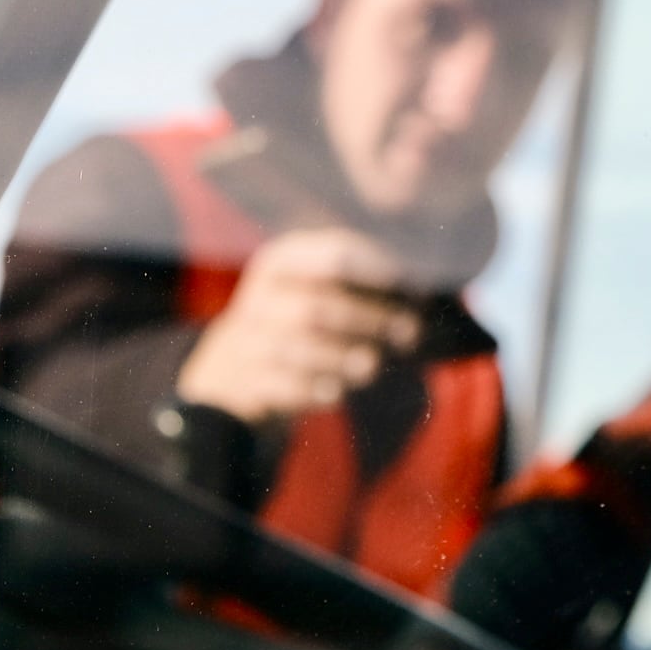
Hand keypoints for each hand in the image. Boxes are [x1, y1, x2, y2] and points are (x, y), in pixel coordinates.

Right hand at [174, 227, 421, 425]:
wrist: (232, 368)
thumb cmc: (296, 320)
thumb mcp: (315, 285)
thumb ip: (360, 282)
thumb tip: (417, 294)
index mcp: (280, 262)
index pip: (335, 258)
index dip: (378, 274)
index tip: (414, 289)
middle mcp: (260, 299)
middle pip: (319, 308)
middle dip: (371, 320)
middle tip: (409, 332)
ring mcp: (250, 343)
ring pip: (302, 350)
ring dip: (345, 358)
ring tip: (372, 365)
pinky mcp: (251, 383)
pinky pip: (288, 388)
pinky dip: (316, 390)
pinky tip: (338, 391)